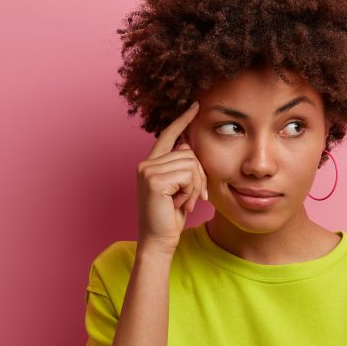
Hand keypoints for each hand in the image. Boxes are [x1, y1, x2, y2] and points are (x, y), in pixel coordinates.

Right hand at [137, 101, 208, 251]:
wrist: (159, 240)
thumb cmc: (171, 217)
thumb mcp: (181, 188)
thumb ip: (183, 167)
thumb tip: (187, 146)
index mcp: (152, 164)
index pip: (168, 135)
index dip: (182, 120)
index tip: (195, 105)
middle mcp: (146, 164)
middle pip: (190, 153)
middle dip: (199, 177)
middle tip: (193, 198)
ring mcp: (148, 170)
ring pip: (191, 164)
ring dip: (195, 187)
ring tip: (184, 202)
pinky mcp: (154, 180)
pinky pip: (188, 175)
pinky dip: (191, 192)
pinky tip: (179, 204)